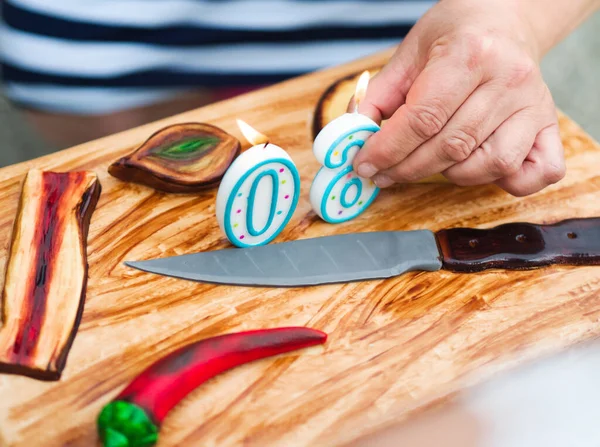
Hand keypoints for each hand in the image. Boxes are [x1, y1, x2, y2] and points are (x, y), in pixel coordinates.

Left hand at [353, 0, 566, 195]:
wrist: (504, 18)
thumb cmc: (455, 36)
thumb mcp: (410, 53)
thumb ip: (378, 96)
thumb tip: (354, 138)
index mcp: (469, 54)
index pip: (422, 118)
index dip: (387, 150)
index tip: (364, 165)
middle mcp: (508, 79)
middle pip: (450, 146)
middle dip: (406, 169)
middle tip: (383, 173)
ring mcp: (534, 104)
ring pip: (489, 164)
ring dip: (449, 175)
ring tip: (427, 163)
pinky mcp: (548, 123)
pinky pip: (537, 172)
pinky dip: (507, 181)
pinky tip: (478, 168)